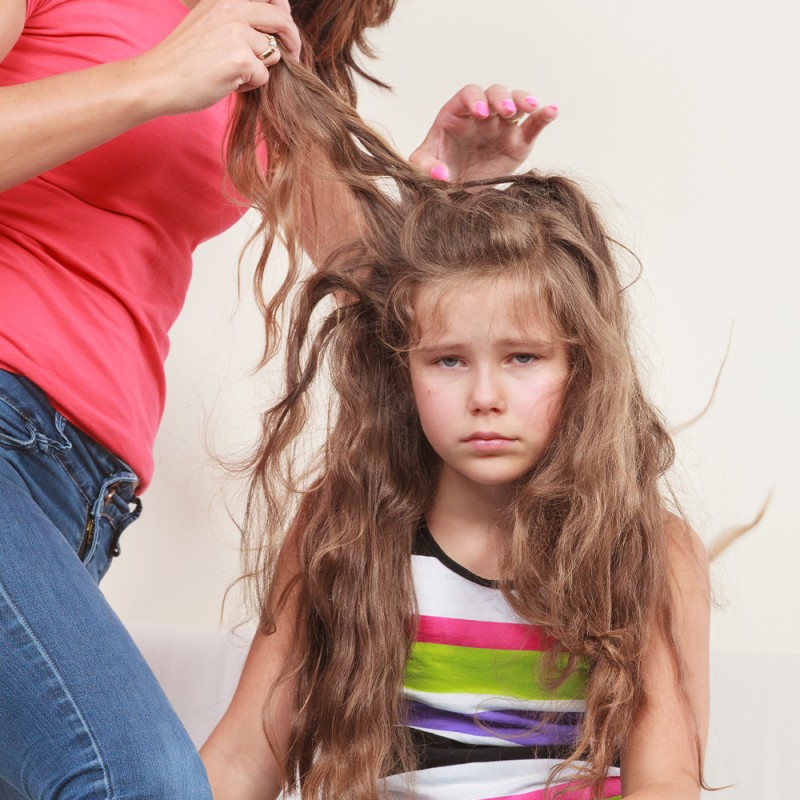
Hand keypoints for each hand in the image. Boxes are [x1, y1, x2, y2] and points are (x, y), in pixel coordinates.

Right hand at [136, 0, 301, 115]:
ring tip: (234, 73)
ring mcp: (237, 33)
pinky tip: (228, 83)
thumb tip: (276, 21)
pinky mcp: (241, 59)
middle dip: (292, 41)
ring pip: (272, 53)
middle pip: (282, 20)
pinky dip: (250, 86)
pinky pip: (263, 76)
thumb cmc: (183, 59)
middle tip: (294, 57)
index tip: (286, 31)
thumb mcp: (208, 24)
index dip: (284, 14)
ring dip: (260, 68)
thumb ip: (237, 19)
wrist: (158, 79)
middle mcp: (232, 8)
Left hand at [409, 84, 557, 182]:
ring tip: (531, 108)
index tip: (479, 113)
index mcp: (457, 114)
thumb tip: (440, 174)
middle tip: (506, 111)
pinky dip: (544, 116)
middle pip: (494, 94)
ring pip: (516, 102)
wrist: (456, 193)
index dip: (475, 100)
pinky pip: (533, 125)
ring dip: (523, 100)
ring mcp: (502, 126)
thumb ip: (425, 167)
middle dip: (501, 99)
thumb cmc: (437, 173)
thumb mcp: (423, 168)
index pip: (468, 95)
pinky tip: (552, 111)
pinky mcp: (519, 142)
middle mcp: (482, 115)